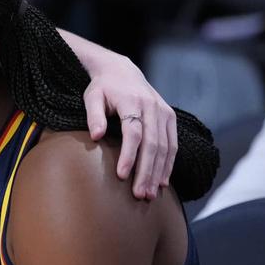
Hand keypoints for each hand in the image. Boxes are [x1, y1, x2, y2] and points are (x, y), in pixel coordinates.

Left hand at [82, 56, 176, 199]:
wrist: (122, 71)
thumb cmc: (103, 88)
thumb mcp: (92, 97)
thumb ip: (93, 116)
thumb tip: (95, 136)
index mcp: (133, 102)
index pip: (133, 133)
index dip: (129, 155)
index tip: (122, 175)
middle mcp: (153, 107)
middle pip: (152, 144)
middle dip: (146, 171)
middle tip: (139, 194)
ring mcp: (164, 113)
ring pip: (165, 147)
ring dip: (158, 172)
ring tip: (149, 194)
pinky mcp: (170, 118)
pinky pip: (172, 144)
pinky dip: (168, 164)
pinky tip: (162, 181)